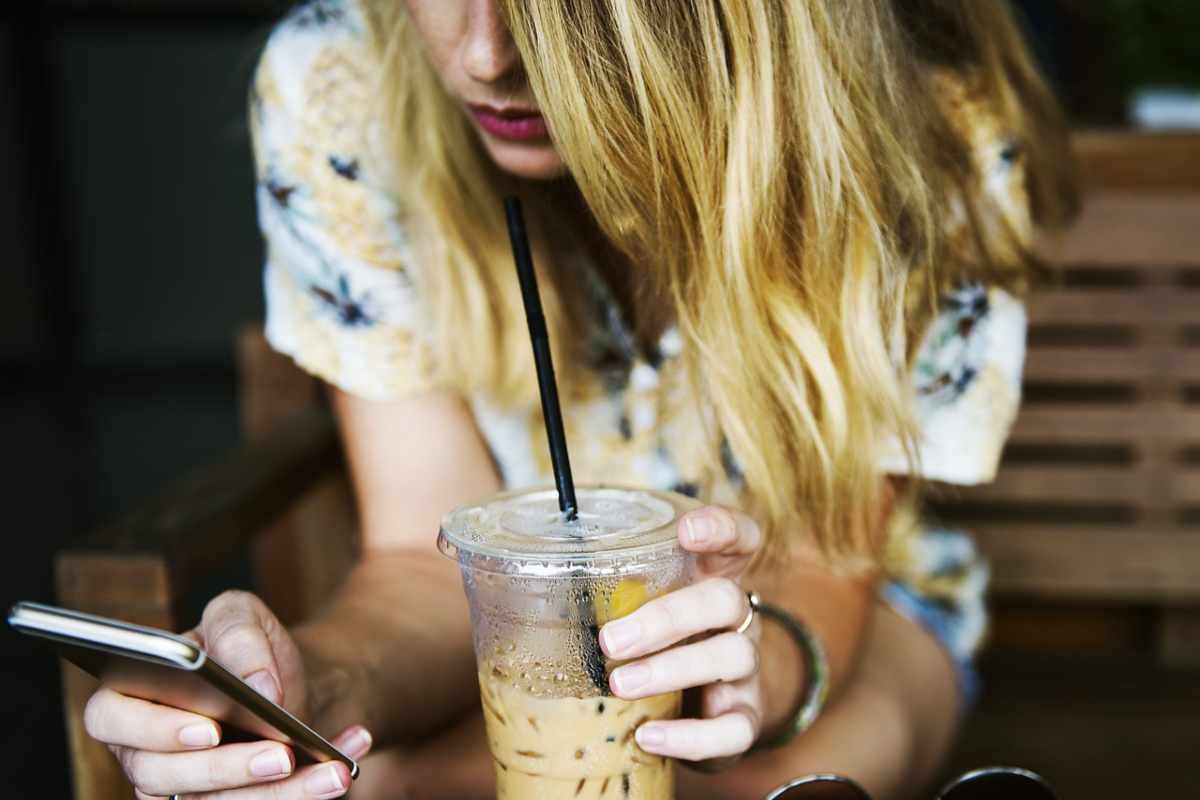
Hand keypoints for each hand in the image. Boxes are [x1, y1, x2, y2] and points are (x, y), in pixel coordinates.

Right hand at [83, 590, 372, 798]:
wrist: (287, 683)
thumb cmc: (247, 648)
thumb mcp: (241, 616)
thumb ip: (240, 635)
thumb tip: (258, 686)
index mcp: (129, 696)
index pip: (109, 719)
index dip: (153, 729)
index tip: (209, 728)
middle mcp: (145, 752)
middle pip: (164, 777)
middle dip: (228, 768)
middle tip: (281, 755)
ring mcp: (182, 789)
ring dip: (282, 794)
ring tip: (334, 772)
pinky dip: (307, 791)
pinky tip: (344, 766)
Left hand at [599, 505, 763, 765]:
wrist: (701, 705)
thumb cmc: (655, 641)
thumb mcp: (636, 607)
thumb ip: (600, 591)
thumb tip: (502, 584)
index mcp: (712, 577)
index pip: (738, 537)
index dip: (720, 527)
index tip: (685, 530)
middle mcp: (737, 617)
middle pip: (724, 599)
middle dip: (667, 617)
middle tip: (611, 640)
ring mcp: (746, 667)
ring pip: (732, 656)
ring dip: (672, 669)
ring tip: (620, 685)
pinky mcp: (745, 716)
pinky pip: (735, 728)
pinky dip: (692, 736)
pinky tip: (648, 736)